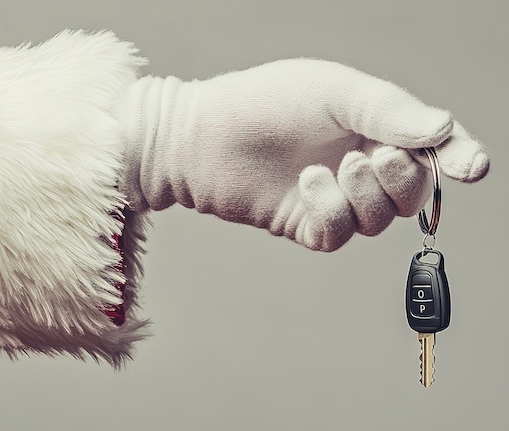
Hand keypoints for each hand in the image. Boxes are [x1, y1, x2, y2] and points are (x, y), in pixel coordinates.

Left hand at [120, 58, 489, 250]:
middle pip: (412, 192)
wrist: (202, 134)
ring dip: (364, 197)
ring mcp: (333, 198)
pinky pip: (339, 235)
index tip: (471, 167)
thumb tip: (444, 130)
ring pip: (379, 220)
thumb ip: (389, 111)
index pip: (432, 149)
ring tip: (328, 168)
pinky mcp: (305, 224)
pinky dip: (331, 212)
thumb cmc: (265, 101)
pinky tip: (307, 184)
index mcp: (375, 127)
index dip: (457, 159)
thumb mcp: (334, 92)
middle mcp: (359, 164)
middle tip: (370, 157)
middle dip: (402, 179)